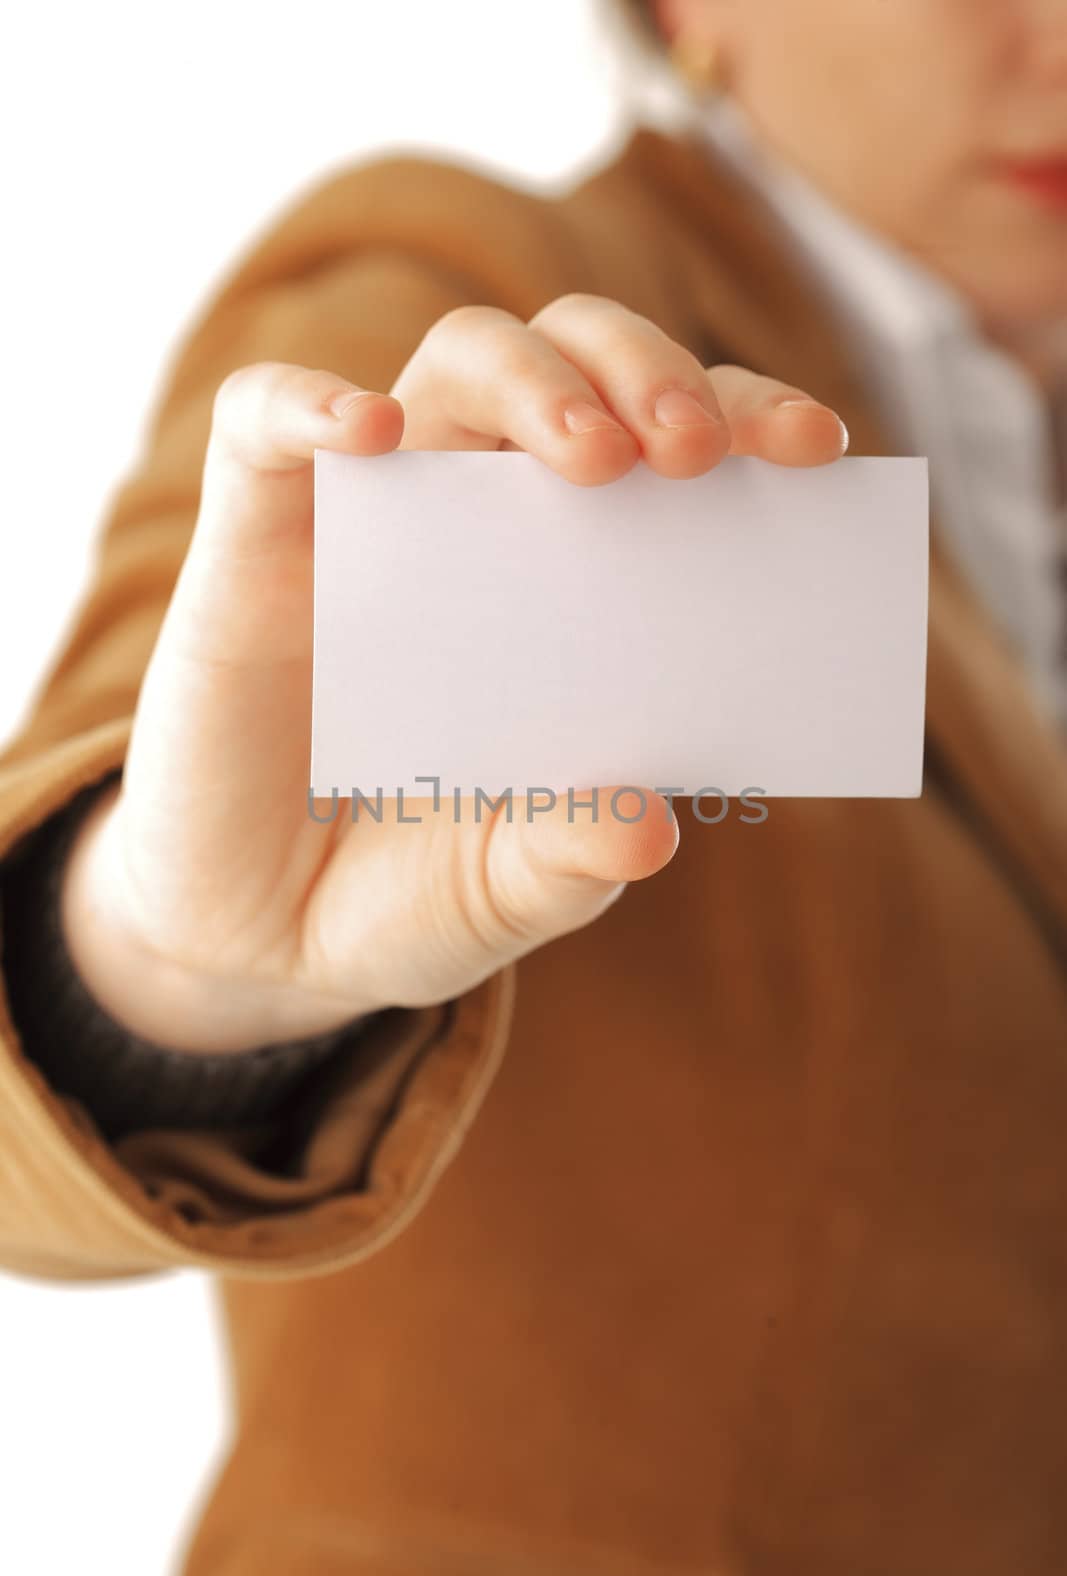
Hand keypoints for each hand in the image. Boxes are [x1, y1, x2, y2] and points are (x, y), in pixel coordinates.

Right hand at [63, 293, 847, 1052]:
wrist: (264, 940)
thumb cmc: (412, 888)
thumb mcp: (511, 888)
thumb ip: (574, 854)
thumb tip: (649, 826)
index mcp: (579, 581)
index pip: (674, 446)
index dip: (747, 419)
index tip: (815, 452)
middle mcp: (487, 520)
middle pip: (578, 362)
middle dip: (649, 375)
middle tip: (692, 455)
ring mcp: (375, 518)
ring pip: (457, 361)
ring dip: (533, 382)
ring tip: (590, 462)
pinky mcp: (253, 539)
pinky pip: (264, 423)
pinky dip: (311, 407)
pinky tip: (370, 435)